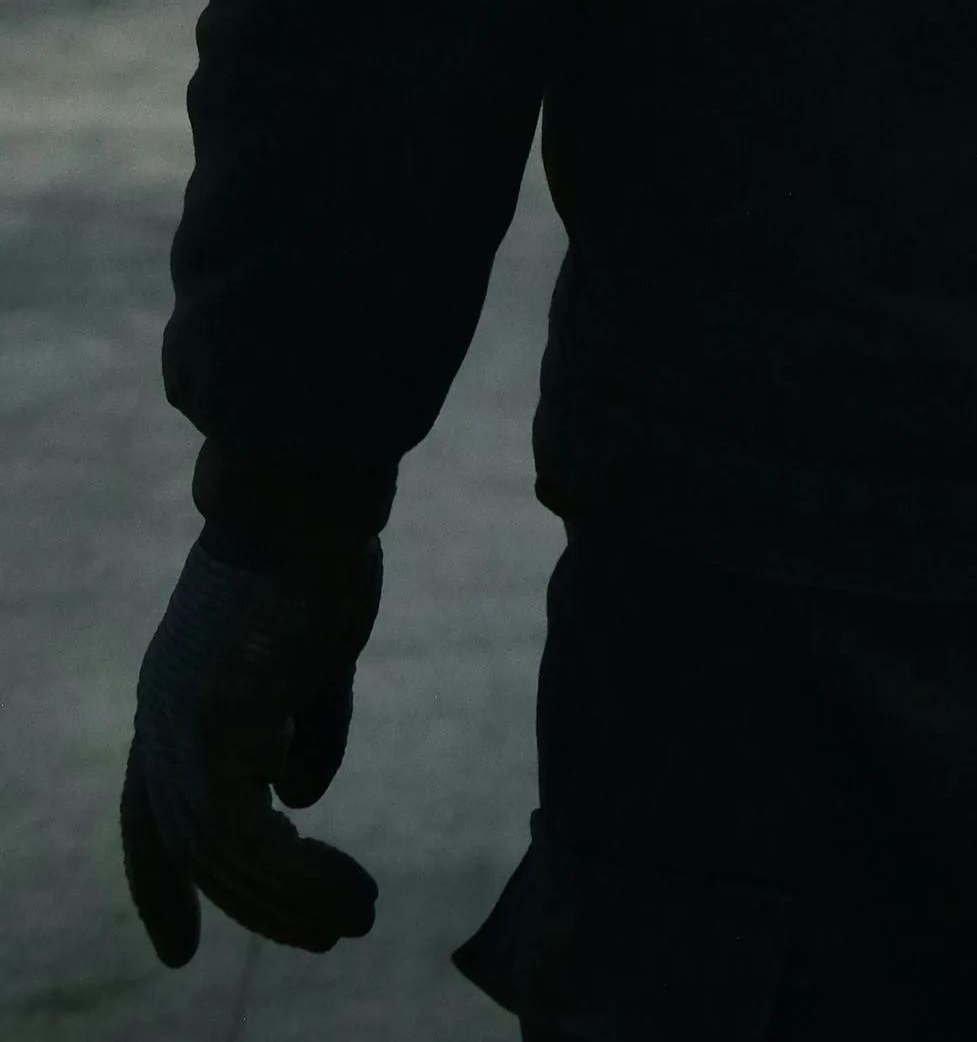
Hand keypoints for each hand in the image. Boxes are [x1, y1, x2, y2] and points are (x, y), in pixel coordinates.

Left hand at [121, 538, 382, 962]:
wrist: (305, 499)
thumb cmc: (314, 558)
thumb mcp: (314, 657)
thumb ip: (306, 726)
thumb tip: (301, 797)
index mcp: (172, 701)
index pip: (148, 819)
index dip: (161, 888)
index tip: (178, 951)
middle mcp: (162, 726)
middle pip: (194, 850)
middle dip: (258, 905)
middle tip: (324, 934)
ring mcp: (183, 732)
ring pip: (227, 857)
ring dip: (293, 899)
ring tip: (353, 917)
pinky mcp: (220, 735)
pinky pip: (255, 841)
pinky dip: (300, 878)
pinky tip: (345, 889)